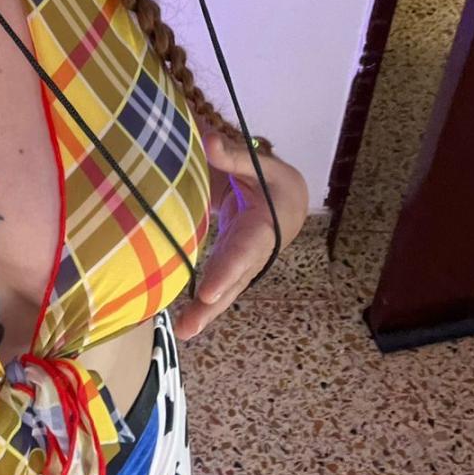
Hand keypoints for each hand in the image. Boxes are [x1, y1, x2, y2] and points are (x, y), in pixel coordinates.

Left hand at [172, 129, 308, 341]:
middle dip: (212, 306)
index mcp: (264, 227)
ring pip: (225, 290)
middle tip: (189, 329)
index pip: (244, 251)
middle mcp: (253, 252)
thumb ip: (234, 156)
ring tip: (184, 332)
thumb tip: (208, 142)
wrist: (290, 201)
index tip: (208, 293)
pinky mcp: (230, 262)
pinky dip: (203, 304)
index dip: (227, 272)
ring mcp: (241, 261)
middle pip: (233, 282)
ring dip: (205, 313)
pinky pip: (217, 285)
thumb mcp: (260, 164)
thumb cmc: (273, 180)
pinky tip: (184, 321)